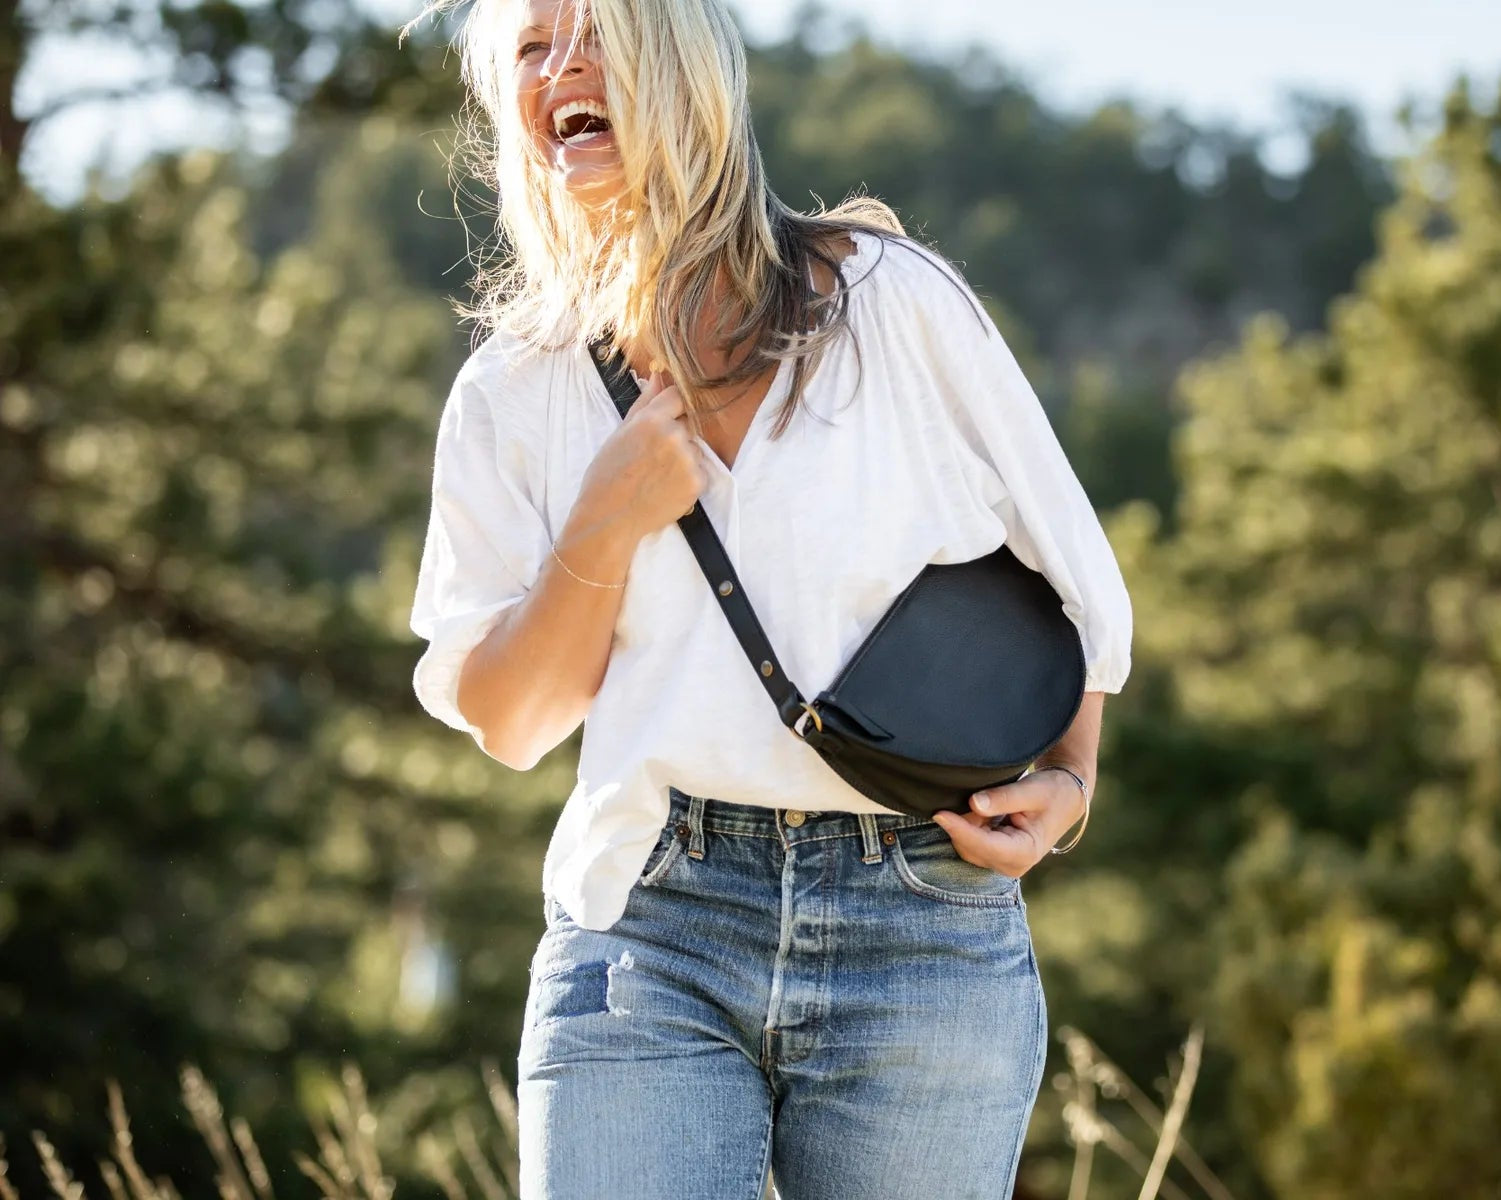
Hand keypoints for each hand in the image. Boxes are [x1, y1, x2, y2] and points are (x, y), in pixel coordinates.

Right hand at [577, 370, 708, 538]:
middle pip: (689, 424)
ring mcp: (687, 459)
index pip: (678, 396)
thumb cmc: (607, 475)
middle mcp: (672, 435)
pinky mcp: (697, 482)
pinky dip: (688, 479)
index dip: (672, 410)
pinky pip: (700, 472)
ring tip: (658, 476)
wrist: (608, 518)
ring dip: (684, 459)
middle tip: (653, 459)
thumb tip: (659, 376)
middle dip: (677, 436)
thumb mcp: (620, 433)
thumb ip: (644, 404)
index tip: (663, 424)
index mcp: (651, 419)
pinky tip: (666, 488)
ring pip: (695, 449)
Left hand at [931, 770, 1087, 877]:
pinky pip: (970, 842)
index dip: (960, 829)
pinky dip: (970, 825)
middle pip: (970, 847)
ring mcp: (1002, 864)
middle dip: (963, 822)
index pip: (984, 845)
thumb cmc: (1052, 793)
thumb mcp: (1031, 790)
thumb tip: (973, 804)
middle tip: (975, 793)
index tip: (939, 814)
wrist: (1065, 799)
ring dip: (967, 822)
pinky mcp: (994, 857)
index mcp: (1025, 853)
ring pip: (966, 845)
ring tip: (988, 800)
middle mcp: (1012, 865)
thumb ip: (1003, 798)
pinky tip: (983, 809)